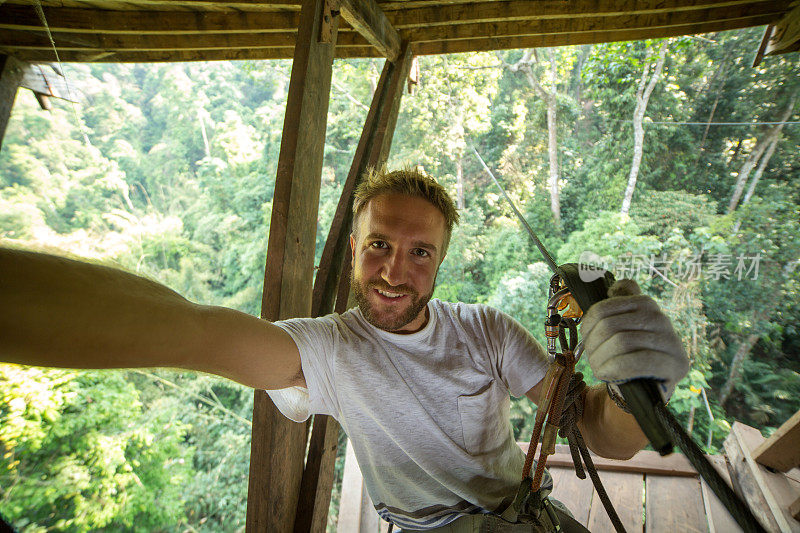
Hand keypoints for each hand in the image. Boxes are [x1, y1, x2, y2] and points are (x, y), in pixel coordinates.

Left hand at [580, 279, 688, 400]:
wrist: (648, 389)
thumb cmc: (628, 355)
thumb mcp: (620, 327)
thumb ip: (618, 303)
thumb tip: (615, 286)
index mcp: (645, 303)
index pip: (602, 309)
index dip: (587, 328)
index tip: (587, 342)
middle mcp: (661, 318)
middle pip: (610, 326)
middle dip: (594, 347)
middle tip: (592, 360)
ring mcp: (672, 341)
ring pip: (622, 342)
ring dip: (603, 360)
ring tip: (600, 369)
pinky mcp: (676, 364)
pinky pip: (637, 362)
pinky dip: (616, 369)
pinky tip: (609, 376)